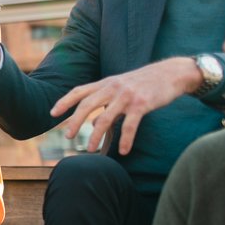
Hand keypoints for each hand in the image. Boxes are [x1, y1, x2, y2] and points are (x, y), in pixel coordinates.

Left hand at [48, 57, 201, 154]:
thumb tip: (93, 125)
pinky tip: (124, 151)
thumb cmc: (144, 83)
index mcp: (106, 83)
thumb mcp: (121, 88)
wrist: (172, 73)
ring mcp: (127, 96)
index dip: (64, 101)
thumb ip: (105, 103)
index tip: (52, 114)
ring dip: (95, 136)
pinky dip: (126, 140)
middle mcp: (113, 88)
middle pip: (87, 105)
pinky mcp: (142, 104)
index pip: (79, 91)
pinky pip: (130, 126)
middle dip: (75, 121)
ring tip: (90, 150)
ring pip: (105, 119)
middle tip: (68, 137)